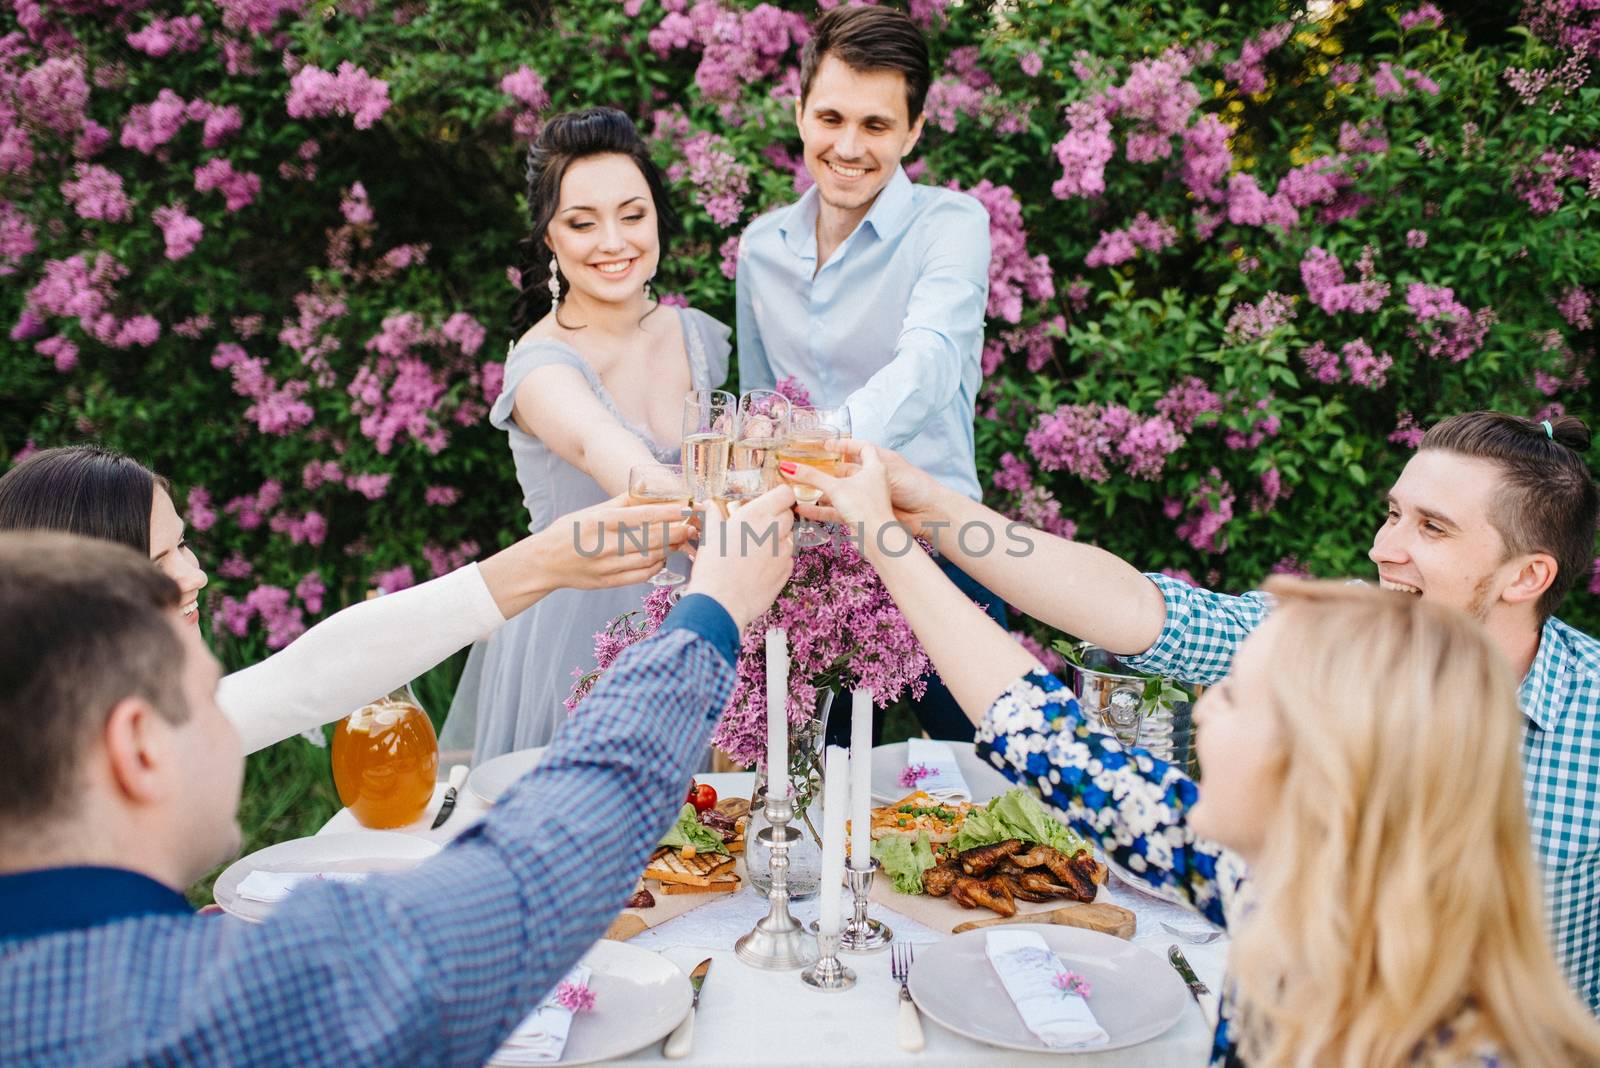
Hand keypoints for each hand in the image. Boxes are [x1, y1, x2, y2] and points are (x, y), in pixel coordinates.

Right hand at [531, 494, 690, 590]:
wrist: (545, 562)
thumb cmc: (570, 531)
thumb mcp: (592, 510)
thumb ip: (622, 501)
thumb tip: (648, 487)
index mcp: (600, 521)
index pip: (642, 516)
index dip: (668, 513)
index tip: (686, 509)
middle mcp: (604, 544)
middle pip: (650, 539)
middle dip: (676, 532)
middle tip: (692, 527)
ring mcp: (606, 566)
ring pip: (648, 558)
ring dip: (669, 549)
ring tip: (681, 540)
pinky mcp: (607, 582)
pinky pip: (640, 576)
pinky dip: (656, 566)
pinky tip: (663, 557)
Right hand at [682, 485, 794, 628]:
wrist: (721, 603)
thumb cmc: (712, 567)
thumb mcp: (710, 536)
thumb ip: (714, 516)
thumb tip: (710, 505)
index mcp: (755, 515)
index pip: (785, 494)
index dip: (781, 497)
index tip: (773, 502)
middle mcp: (774, 530)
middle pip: (789, 516)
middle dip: (778, 519)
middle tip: (759, 529)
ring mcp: (783, 551)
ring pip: (789, 538)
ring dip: (777, 540)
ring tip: (755, 552)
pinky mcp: (786, 570)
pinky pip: (787, 559)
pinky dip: (778, 560)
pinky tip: (759, 568)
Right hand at [779, 445, 897, 532]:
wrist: (878, 539)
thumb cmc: (867, 509)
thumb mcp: (836, 487)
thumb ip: (812, 477)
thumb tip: (790, 467)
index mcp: (875, 468)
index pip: (863, 447)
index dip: (846, 444)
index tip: (828, 445)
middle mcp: (872, 482)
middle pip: (848, 470)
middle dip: (829, 469)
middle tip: (812, 465)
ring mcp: (865, 500)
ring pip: (841, 490)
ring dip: (823, 490)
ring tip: (803, 487)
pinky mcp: (858, 516)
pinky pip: (837, 508)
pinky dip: (822, 508)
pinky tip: (803, 508)